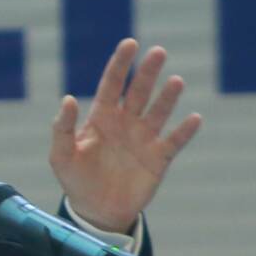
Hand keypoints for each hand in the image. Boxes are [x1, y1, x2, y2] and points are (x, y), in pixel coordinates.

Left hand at [49, 39, 202, 233]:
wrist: (97, 211)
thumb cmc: (76, 181)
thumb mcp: (61, 156)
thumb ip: (62, 128)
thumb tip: (67, 99)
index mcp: (102, 117)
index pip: (112, 84)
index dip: (121, 64)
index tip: (130, 43)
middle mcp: (126, 123)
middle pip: (139, 91)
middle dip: (148, 72)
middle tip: (158, 52)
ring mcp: (144, 139)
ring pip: (159, 111)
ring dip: (168, 97)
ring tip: (176, 81)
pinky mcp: (158, 158)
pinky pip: (174, 141)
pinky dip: (185, 131)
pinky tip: (194, 118)